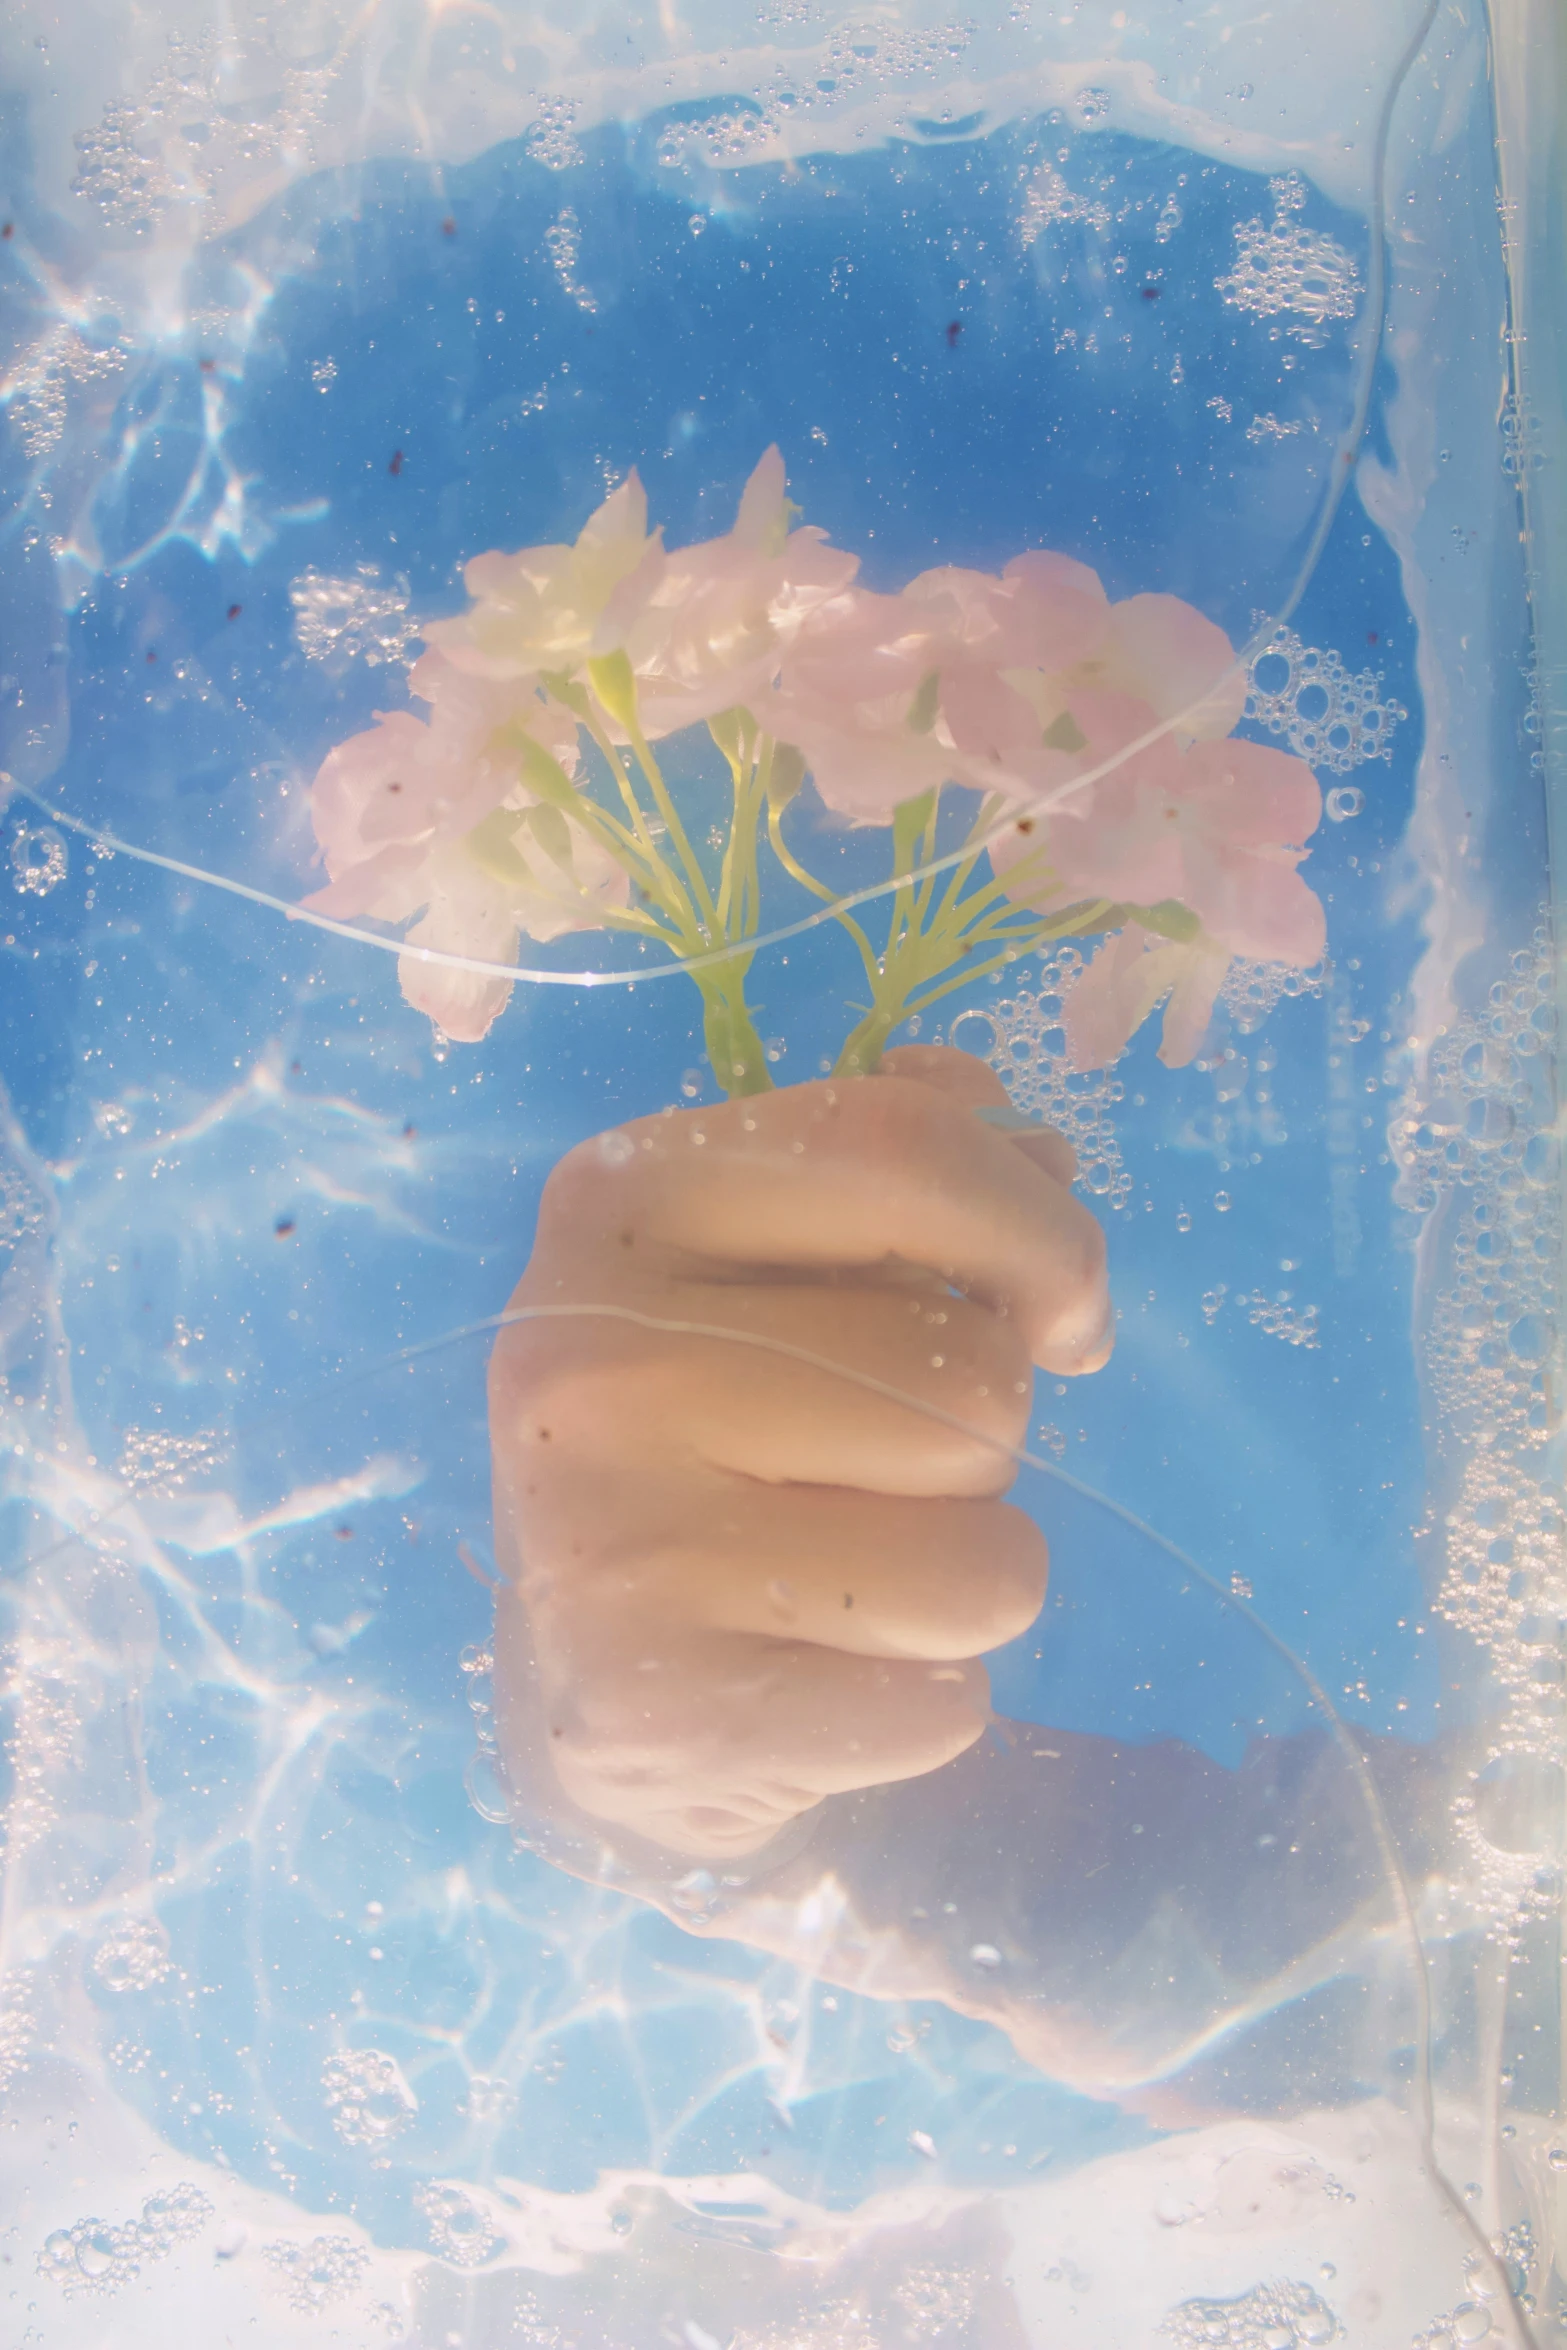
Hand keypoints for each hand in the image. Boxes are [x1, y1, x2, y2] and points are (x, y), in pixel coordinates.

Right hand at [487, 1045, 1111, 1859]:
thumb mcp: (777, 1263)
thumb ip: (905, 1178)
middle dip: (985, 1439)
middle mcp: (591, 1361)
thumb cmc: (720, 1432)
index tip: (1066, 1311)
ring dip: (968, 1578)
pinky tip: (818, 1678)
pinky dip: (922, 1702)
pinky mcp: (666, 1717)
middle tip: (874, 1472)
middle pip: (974, 1379)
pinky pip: (944, 1703)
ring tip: (850, 1577)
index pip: (899, 1151)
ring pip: (986, 1558)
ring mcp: (614, 1546)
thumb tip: (1041, 1149)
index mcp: (620, 1205)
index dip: (1041, 1232)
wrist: (589, 1681)